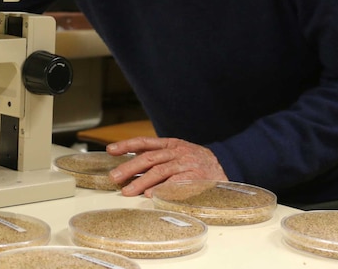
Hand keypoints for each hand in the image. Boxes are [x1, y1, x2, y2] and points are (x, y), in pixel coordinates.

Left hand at [105, 136, 227, 196]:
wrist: (226, 167)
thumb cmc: (197, 163)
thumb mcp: (178, 154)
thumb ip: (158, 157)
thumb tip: (132, 167)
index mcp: (171, 144)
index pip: (145, 142)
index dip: (127, 145)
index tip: (110, 150)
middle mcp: (177, 152)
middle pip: (149, 158)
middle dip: (129, 167)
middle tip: (114, 177)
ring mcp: (187, 164)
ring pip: (159, 171)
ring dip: (141, 182)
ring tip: (127, 191)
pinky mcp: (195, 178)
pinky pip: (176, 183)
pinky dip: (162, 189)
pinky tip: (151, 195)